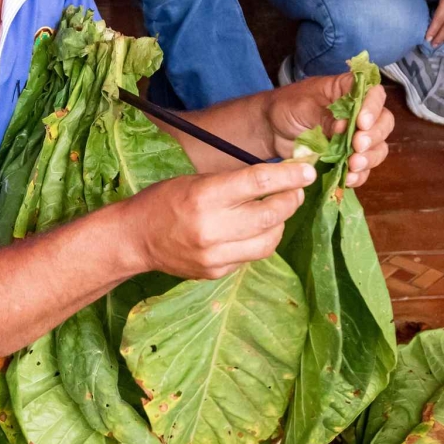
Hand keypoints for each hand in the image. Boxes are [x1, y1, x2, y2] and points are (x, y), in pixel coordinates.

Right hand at [127, 162, 314, 278]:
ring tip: (279, 210)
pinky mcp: (216, 272)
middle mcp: (211, 228)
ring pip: (268, 240)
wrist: (135, 238)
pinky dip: (260, 240)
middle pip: (271, 214)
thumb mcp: (197, 181)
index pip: (258, 183)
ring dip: (280, 222)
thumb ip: (235, 183)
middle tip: (296, 190)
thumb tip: (279, 178)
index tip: (307, 171)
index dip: (289, 176)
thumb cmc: (165, 200)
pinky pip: (251, 255)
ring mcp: (214, 255)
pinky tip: (254, 229)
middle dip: (291, 199)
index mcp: (204, 196)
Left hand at [265, 76, 393, 186]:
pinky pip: (363, 168)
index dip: (373, 108)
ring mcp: (354, 136)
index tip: (361, 123)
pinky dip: (359, 174)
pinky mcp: (347, 157)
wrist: (269, 130)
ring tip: (353, 165)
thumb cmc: (285, 108)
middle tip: (358, 146)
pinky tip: (349, 178)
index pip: (374, 94)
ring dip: (369, 158)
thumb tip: (346, 127)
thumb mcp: (302, 107)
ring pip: (377, 147)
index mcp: (348, 91)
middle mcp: (358, 112)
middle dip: (374, 137)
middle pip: (383, 122)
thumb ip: (325, 116)